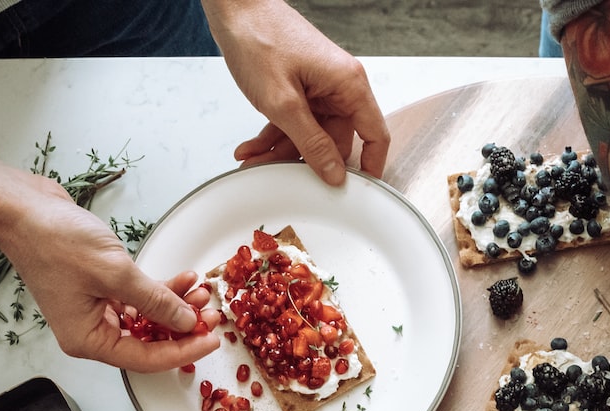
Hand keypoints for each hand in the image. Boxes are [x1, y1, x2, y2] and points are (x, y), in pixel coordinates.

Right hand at [0, 178, 220, 370]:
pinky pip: (137, 297)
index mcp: (87, 340)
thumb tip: (186, 321)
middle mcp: (90, 330)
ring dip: (175, 306)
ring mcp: (94, 308)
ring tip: (202, 292)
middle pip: (148, 342)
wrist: (22, 208)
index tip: (212, 339)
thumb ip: (155, 301)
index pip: (145, 359)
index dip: (183, 351)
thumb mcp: (114, 273)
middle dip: (182, 327)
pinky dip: (159, 290)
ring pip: (146, 318)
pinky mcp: (98, 286)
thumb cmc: (52, 240)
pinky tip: (183, 280)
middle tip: (213, 315)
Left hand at [212, 0, 389, 183]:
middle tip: (281, 178)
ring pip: (310, 134)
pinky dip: (274, 135)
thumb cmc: (259, 38)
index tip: (358, 193)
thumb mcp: (283, 103)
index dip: (370, 167)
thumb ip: (311, 143)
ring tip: (254, 161)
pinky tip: (253, 148)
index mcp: (348, 84)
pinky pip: (294, 121)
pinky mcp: (300, 87)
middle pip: (335, 140)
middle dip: (305, 161)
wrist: (235, 9)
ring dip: (281, 151)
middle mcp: (339, 85)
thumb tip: (334, 172)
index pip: (375, 135)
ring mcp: (319, 86)